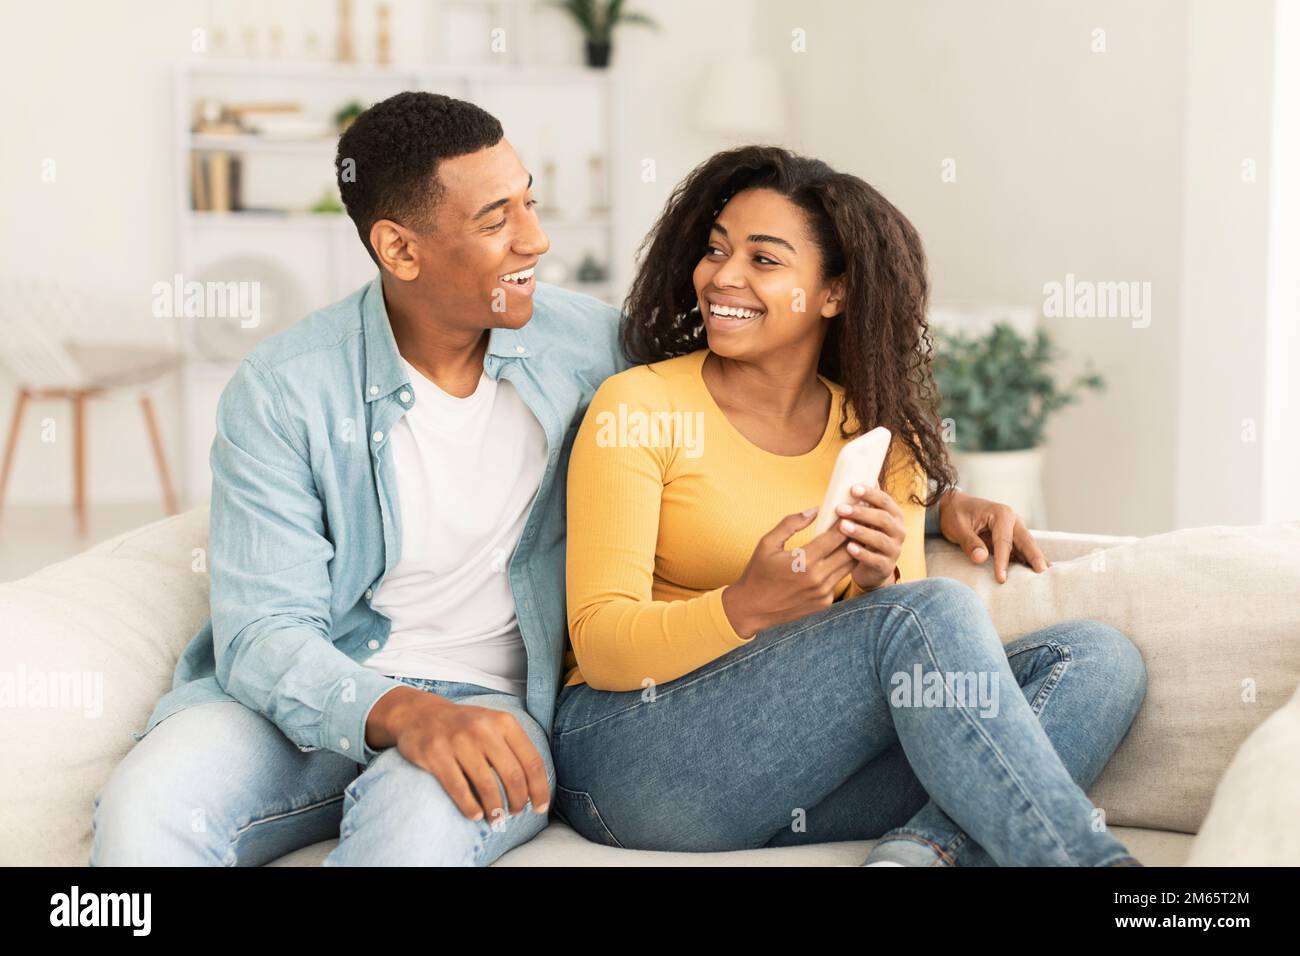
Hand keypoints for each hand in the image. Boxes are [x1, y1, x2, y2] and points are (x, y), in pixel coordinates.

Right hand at [365, 686, 549, 824]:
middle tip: (515, 813)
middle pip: (513, 775)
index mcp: (503, 722)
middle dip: (518, 801)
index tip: (540, 808)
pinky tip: (475, 815)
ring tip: (496, 819)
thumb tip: (533, 788)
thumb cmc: (464, 726)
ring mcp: (458, 740)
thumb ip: (513, 748)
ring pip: (487, 785)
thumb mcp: (493, 725)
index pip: (531, 760)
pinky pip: (458, 788)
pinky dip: (470, 807)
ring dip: (495, 809)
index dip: (540, 788)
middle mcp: (483, 729)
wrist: (419, 714)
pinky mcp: (435, 753)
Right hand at [722, 507, 856, 636]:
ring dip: (854, 550)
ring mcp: (823, 593)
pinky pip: (839, 580)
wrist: (751, 609)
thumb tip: (814, 510)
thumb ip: (791, 524)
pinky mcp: (825, 603)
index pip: (836, 537)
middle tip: (861, 520)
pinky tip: (841, 556)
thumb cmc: (757, 573)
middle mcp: (818, 578)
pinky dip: (842, 567)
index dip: (847, 521)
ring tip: (857, 535)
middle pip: (849, 551)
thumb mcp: (767, 544)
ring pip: (849, 567)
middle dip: (856, 534)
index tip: (853, 509)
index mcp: (804, 561)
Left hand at [837, 484, 905, 590]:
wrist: (873, 569)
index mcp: (894, 515)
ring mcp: (894, 549)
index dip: (869, 493)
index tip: (851, 488)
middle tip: (840, 508)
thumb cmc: (868, 537)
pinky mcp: (886, 566)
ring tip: (842, 526)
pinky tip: (849, 548)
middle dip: (861, 512)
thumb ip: (866, 500)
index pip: (884, 500)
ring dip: (860, 531)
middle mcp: (899, 531)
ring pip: (879, 539)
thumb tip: (859, 472)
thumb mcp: (869, 518)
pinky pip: (875, 560)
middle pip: (882, 518)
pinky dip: (862, 553)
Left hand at [938, 490, 1050, 583]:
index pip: (1004, 541)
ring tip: (1045, 576)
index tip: (1001, 579)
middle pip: (1025, 541)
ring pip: (1026, 546)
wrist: (953, 506)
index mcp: (1001, 514)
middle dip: (1034, 556)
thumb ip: (969, 543)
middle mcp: (1012, 520)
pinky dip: (1027, 561)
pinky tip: (1033, 573)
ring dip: (1034, 560)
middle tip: (1042, 572)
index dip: (1002, 561)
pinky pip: (1020, 550)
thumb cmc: (955, 514)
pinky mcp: (1011, 537)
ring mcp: (1014, 528)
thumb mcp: (957, 527)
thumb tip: (981, 558)